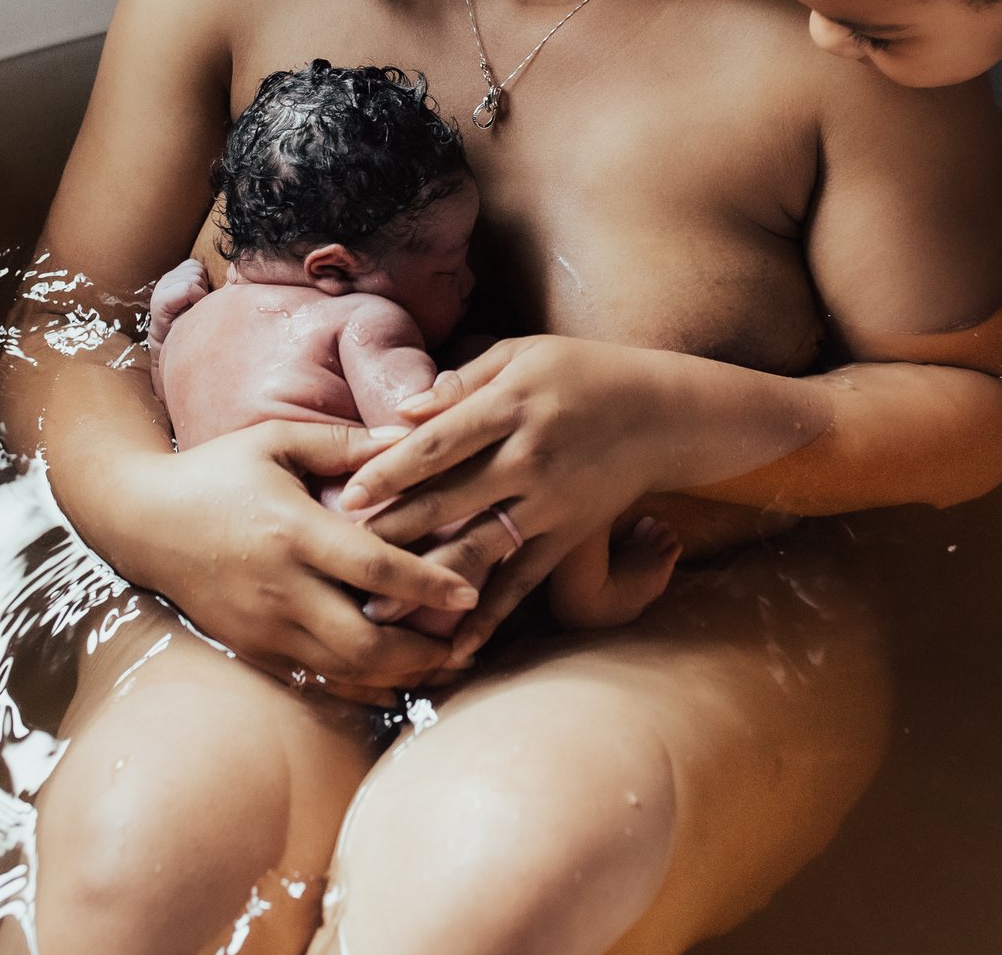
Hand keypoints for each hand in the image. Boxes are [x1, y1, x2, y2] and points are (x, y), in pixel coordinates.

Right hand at [113, 420, 477, 695]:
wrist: (141, 520)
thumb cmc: (215, 471)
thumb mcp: (276, 442)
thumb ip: (344, 443)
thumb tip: (409, 438)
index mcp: (293, 531)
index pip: (375, 569)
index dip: (429, 585)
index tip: (471, 593)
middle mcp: (281, 588)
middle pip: (365, 640)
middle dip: (423, 651)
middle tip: (466, 642)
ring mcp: (263, 627)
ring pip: (345, 671)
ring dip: (400, 673)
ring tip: (444, 663)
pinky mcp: (252, 649)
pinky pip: (316, 680)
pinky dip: (361, 687)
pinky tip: (395, 680)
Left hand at [336, 337, 697, 664]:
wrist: (662, 415)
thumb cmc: (583, 373)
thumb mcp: (523, 355)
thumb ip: (463, 383)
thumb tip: (404, 412)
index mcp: (511, 406)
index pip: (439, 443)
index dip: (391, 470)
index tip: (348, 495)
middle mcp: (529, 457)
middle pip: (449, 498)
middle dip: (391, 530)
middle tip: (339, 558)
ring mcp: (550, 503)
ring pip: (479, 547)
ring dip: (426, 580)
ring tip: (377, 611)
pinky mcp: (568, 538)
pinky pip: (524, 582)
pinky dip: (490, 616)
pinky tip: (456, 647)